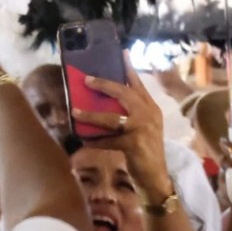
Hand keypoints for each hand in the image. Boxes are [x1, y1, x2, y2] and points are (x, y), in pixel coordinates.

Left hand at [73, 59, 171, 201]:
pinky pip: (108, 140)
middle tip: (86, 79)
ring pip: (111, 118)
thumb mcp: (144, 129)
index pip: (138, 84)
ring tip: (74, 111)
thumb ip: (131, 115)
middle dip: (104, 84)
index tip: (121, 52)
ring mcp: (142, 129)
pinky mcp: (133, 145)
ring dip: (91, 114)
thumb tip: (104, 104)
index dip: (129, 68)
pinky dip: (94, 141)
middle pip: (124, 93)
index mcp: (151, 109)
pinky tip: (83, 140)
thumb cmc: (146, 153)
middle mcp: (149, 115)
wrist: (156, 178)